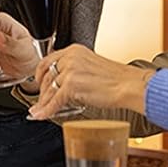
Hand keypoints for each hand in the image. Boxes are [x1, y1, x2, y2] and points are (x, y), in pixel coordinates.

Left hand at [29, 45, 151, 119]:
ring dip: (43, 103)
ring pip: (49, 90)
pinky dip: (46, 110)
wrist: (130, 86)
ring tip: (39, 111)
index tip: (37, 81)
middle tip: (39, 101)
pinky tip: (42, 115)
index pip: (48, 60)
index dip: (39, 73)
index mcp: (74, 51)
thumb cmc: (116, 78)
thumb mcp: (90, 65)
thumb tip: (59, 82)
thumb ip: (74, 69)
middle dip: (42, 92)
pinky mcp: (71, 86)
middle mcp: (70, 58)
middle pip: (46, 76)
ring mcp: (69, 71)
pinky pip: (54, 101)